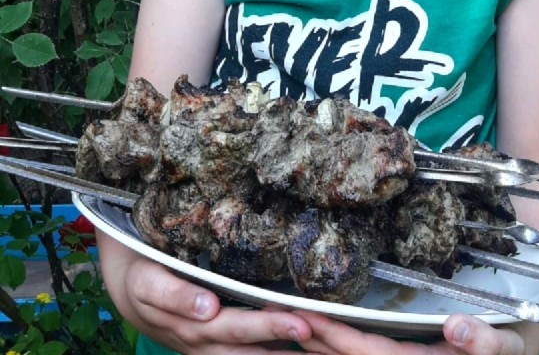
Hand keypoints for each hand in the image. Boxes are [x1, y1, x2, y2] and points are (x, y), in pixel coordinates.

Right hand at [99, 234, 311, 353]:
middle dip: (289, 342)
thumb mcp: (148, 282)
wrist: (131, 293)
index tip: (300, 324)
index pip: (238, 328)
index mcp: (194, 326)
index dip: (269, 326)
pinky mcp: (217, 348)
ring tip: (322, 352)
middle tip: (322, 333)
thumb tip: (209, 308)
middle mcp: (207, 344)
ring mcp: (213, 350)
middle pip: (254, 348)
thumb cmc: (143, 278)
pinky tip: (301, 352)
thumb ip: (176, 295)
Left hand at [293, 312, 523, 354]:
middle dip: (309, 337)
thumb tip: (456, 327)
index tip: (305, 318)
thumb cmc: (505, 354)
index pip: (367, 354)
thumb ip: (484, 342)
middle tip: (271, 313)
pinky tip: (307, 334)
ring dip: (311, 343)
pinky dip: (329, 345)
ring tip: (278, 319)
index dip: (336, 336)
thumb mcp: (506, 348)